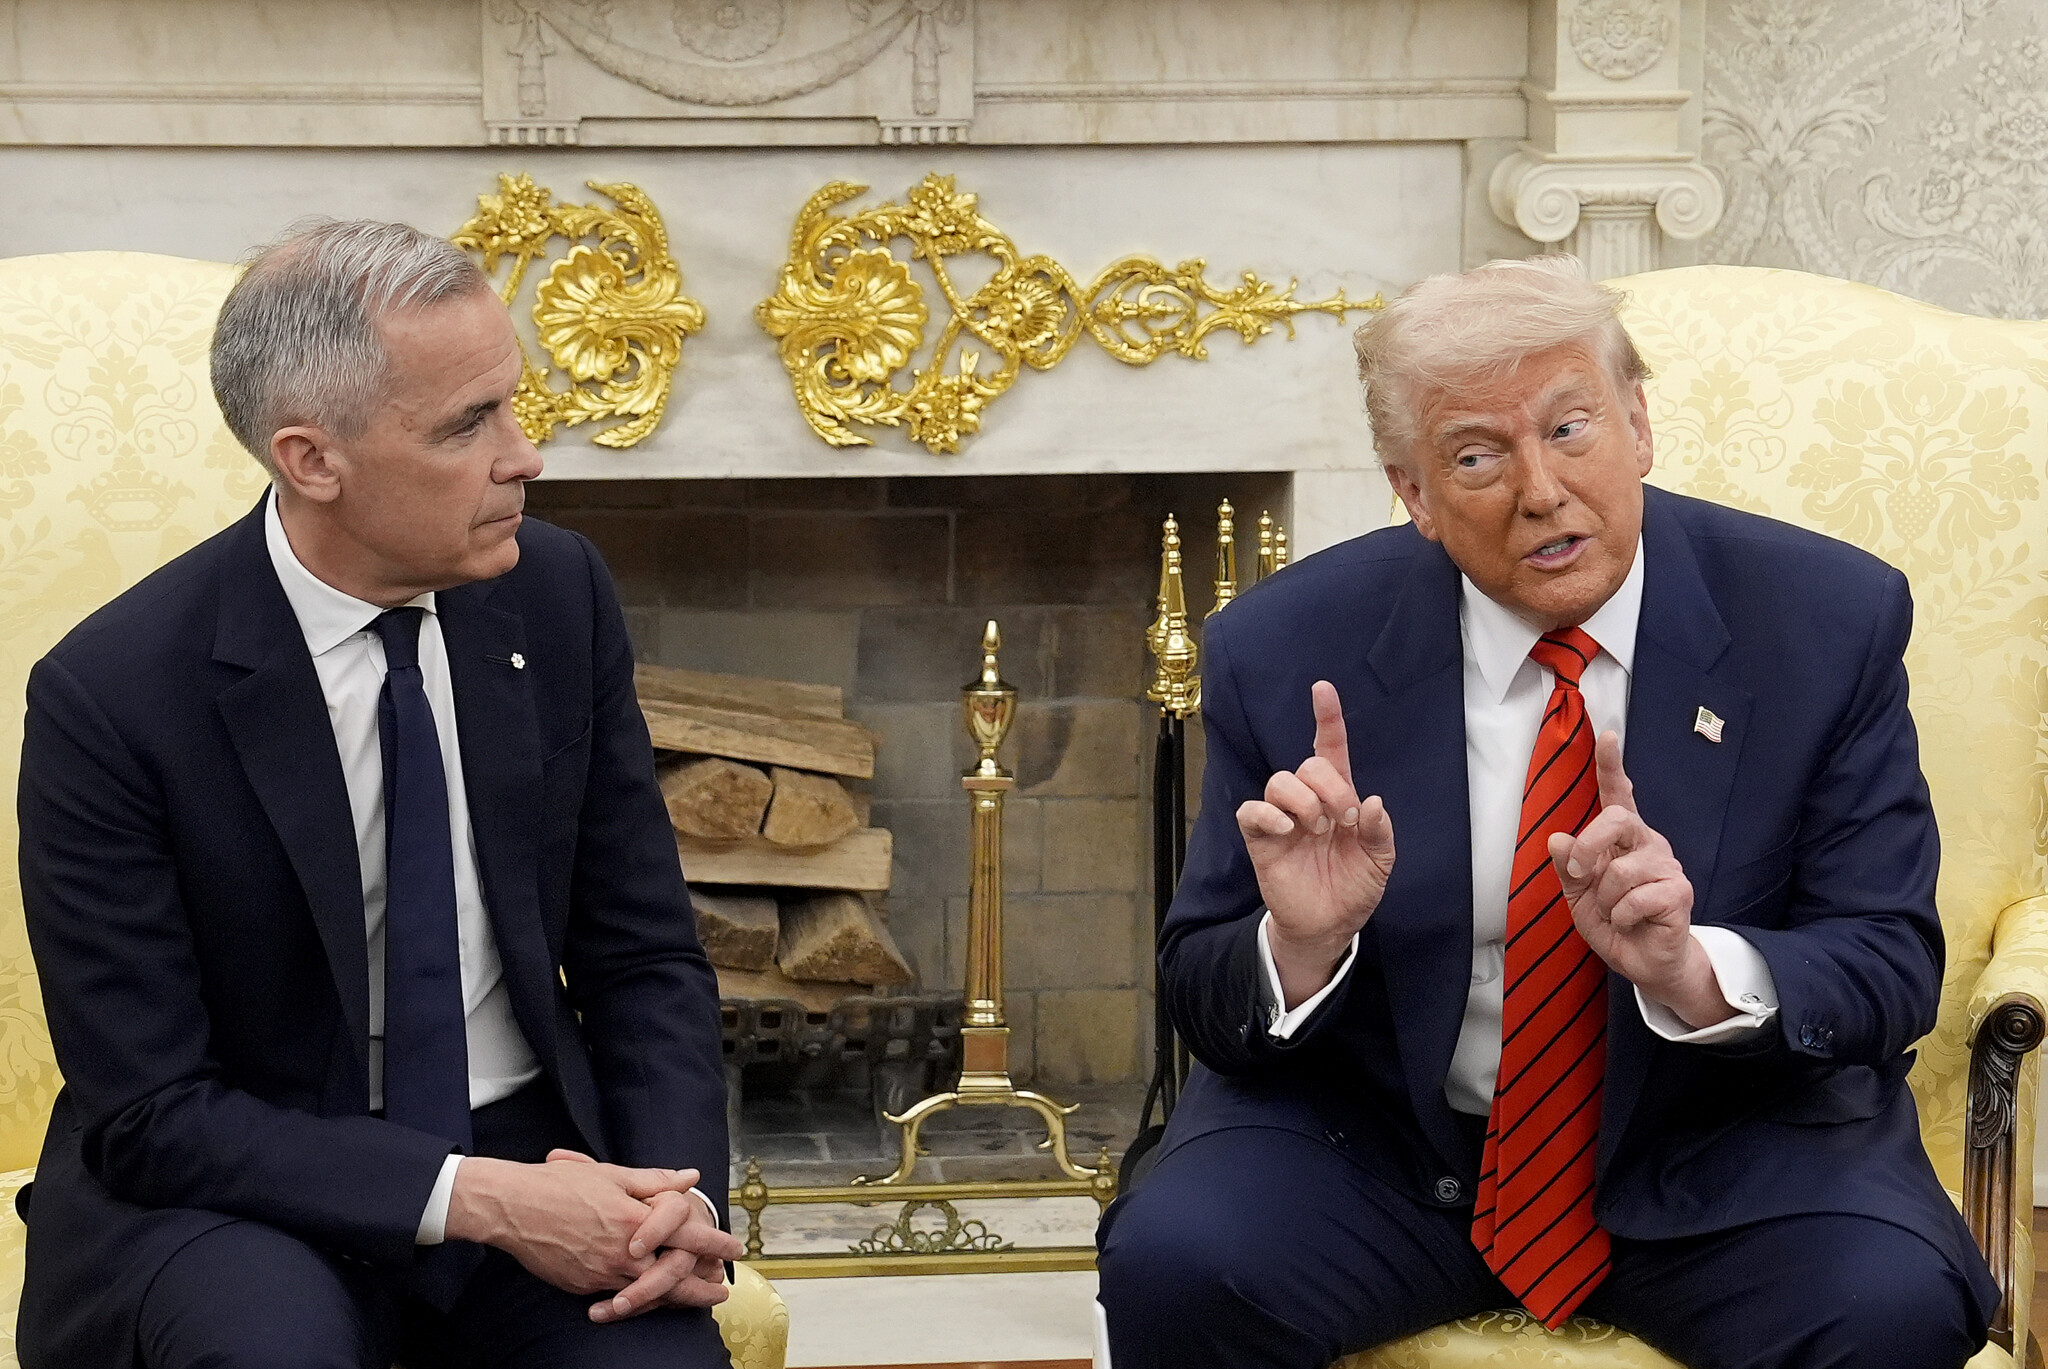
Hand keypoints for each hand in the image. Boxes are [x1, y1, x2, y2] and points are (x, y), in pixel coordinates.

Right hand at [442, 1150, 707, 1298]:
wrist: (512, 1208)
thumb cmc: (560, 1185)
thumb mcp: (612, 1175)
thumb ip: (654, 1181)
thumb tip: (689, 1177)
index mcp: (636, 1219)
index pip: (688, 1234)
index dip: (715, 1242)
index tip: (735, 1247)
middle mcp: (624, 1252)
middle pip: (674, 1277)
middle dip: (702, 1287)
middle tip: (721, 1291)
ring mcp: (603, 1274)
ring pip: (649, 1294)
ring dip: (675, 1298)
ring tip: (695, 1301)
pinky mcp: (584, 1287)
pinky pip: (619, 1299)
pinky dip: (640, 1301)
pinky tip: (652, 1301)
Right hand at [1235, 681, 1395, 1007]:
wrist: (1330, 925)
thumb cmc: (1353, 888)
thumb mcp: (1380, 861)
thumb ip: (1379, 830)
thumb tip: (1371, 802)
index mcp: (1339, 799)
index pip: (1329, 750)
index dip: (1327, 718)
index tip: (1322, 689)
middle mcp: (1309, 802)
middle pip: (1307, 766)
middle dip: (1330, 787)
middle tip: (1342, 820)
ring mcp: (1283, 819)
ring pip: (1279, 781)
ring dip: (1303, 801)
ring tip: (1317, 829)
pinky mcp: (1262, 839)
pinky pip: (1252, 811)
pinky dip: (1269, 814)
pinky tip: (1289, 831)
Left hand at [1546, 732, 1731, 1029]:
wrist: (1644, 963)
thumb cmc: (1614, 922)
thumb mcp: (1578, 896)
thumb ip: (1569, 867)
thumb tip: (1557, 838)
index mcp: (1623, 839)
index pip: (1618, 794)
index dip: (1612, 765)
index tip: (1608, 734)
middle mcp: (1648, 843)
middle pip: (1616, 819)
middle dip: (1589, 847)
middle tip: (1583, 877)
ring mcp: (1667, 866)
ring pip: (1620, 869)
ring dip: (1605, 900)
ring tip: (1615, 912)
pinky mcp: (1679, 892)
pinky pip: (1636, 898)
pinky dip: (1622, 916)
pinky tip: (1632, 923)